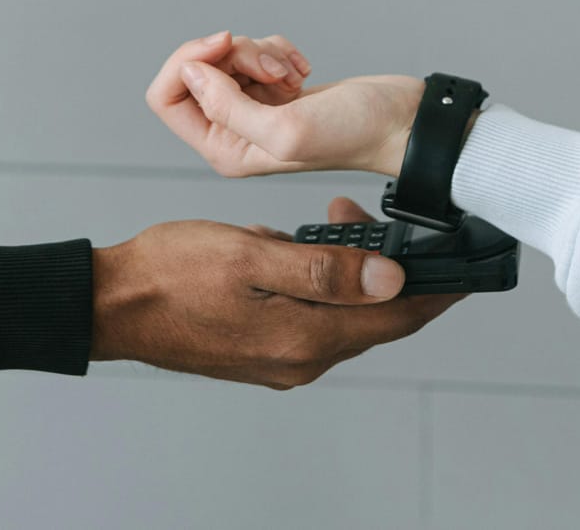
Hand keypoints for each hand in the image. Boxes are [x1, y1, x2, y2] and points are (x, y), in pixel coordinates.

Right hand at [91, 197, 466, 388]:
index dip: (438, 290)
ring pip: (343, 316)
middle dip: (390, 271)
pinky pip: (312, 319)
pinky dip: (319, 285)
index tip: (466, 267)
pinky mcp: (262, 353)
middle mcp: (301, 360)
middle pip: (375, 318)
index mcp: (307, 338)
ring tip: (330, 223)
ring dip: (349, 273)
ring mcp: (281, 361)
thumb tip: (390, 279)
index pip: (398, 316)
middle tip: (372, 219)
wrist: (112, 304)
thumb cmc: (172, 274)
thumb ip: (325, 269)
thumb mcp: (253, 256)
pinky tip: (295, 251)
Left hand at [146, 32, 424, 177]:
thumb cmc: (354, 136)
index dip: (189, 61)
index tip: (226, 45)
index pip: (167, 98)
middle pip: (197, 70)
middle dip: (233, 55)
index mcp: (224, 151)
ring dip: (261, 52)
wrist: (400, 123)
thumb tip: (190, 71)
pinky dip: (278, 51)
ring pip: (228, 57)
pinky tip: (303, 71)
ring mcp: (254, 109)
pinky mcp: (275, 89)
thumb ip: (229, 106)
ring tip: (293, 74)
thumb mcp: (285, 129)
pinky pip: (254, 52)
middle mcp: (232, 133)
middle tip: (272, 68)